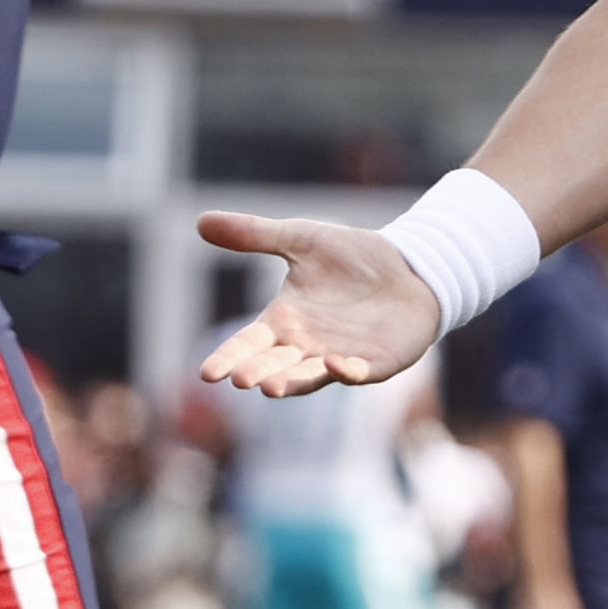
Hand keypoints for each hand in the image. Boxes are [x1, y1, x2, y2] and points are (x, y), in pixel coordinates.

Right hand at [197, 212, 443, 396]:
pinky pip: (359, 372)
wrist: (408, 266)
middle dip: (259, 373)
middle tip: (241, 379)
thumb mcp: (301, 238)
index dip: (230, 356)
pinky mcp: (377, 361)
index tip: (207, 373)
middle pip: (275, 364)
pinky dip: (347, 372)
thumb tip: (200, 220)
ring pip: (311, 375)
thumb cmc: (351, 257)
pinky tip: (338, 366)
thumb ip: (255, 234)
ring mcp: (341, 356)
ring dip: (293, 383)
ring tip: (271, 388)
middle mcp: (307, 345)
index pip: (250, 342)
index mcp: (285, 320)